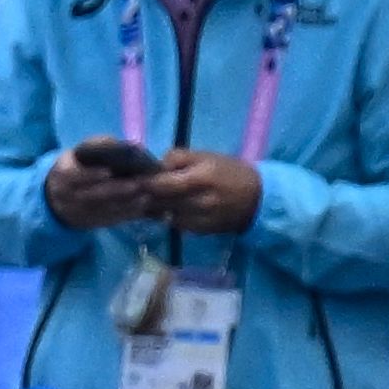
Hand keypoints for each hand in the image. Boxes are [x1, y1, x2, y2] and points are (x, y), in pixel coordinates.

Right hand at [40, 146, 161, 229]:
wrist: (57, 194)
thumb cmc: (77, 165)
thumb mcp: (80, 153)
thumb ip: (100, 148)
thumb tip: (128, 147)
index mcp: (63, 175)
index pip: (75, 176)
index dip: (91, 175)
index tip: (109, 171)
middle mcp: (67, 197)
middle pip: (92, 196)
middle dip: (116, 191)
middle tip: (138, 184)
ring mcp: (77, 213)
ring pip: (102, 210)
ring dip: (125, 204)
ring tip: (145, 196)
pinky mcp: (88, 223)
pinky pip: (108, 220)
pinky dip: (126, 214)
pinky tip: (141, 206)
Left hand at [133, 149, 264, 240]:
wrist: (257, 199)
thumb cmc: (228, 171)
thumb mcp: (207, 156)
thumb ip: (179, 158)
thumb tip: (155, 166)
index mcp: (201, 178)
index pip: (163, 184)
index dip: (145, 183)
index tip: (132, 178)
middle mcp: (199, 202)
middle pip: (160, 202)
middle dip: (145, 197)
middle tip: (132, 190)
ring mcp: (199, 220)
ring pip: (164, 216)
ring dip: (153, 209)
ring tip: (144, 199)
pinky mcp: (199, 232)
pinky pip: (175, 225)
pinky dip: (166, 217)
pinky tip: (163, 209)